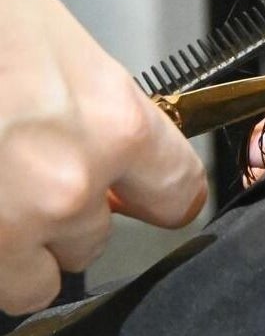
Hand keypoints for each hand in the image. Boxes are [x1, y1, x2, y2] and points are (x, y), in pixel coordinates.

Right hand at [0, 0, 206, 314]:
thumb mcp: (72, 55)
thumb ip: (107, 117)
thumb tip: (123, 158)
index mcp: (116, 128)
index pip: (176, 195)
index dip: (157, 198)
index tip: (143, 199)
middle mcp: (69, 185)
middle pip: (93, 243)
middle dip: (66, 221)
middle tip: (32, 178)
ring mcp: (9, 223)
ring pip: (35, 279)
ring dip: (19, 249)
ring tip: (1, 193)